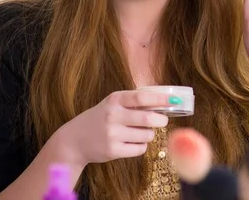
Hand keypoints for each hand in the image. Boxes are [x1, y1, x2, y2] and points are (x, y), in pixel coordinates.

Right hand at [57, 90, 174, 165]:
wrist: (74, 140)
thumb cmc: (100, 118)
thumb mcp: (112, 104)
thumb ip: (134, 102)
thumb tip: (164, 102)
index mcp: (114, 100)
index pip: (142, 97)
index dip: (160, 99)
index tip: (174, 101)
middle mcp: (112, 116)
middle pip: (148, 118)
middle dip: (161, 120)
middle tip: (163, 121)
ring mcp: (112, 134)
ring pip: (146, 135)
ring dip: (149, 135)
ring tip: (141, 132)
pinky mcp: (112, 151)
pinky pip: (139, 149)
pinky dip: (141, 146)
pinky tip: (133, 143)